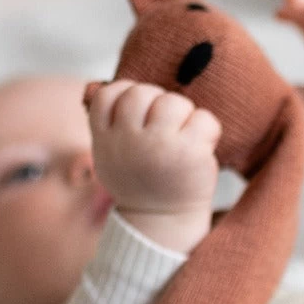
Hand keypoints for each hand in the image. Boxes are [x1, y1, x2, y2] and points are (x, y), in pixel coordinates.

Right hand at [87, 81, 220, 253]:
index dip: (126, 94)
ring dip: (184, 113)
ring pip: (173, 102)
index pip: (107, 95)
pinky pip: (204, 119)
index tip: (140, 114)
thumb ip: (106, 125)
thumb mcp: (110, 156)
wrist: (165, 220)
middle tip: (167, 126)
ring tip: (184, 135)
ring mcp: (160, 146)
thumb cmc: (142, 183)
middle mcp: (130, 141)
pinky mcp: (190, 152)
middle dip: (158, 103)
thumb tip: (95, 83)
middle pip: (143, 93)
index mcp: (106, 140)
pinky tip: (203, 145)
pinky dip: (208, 127)